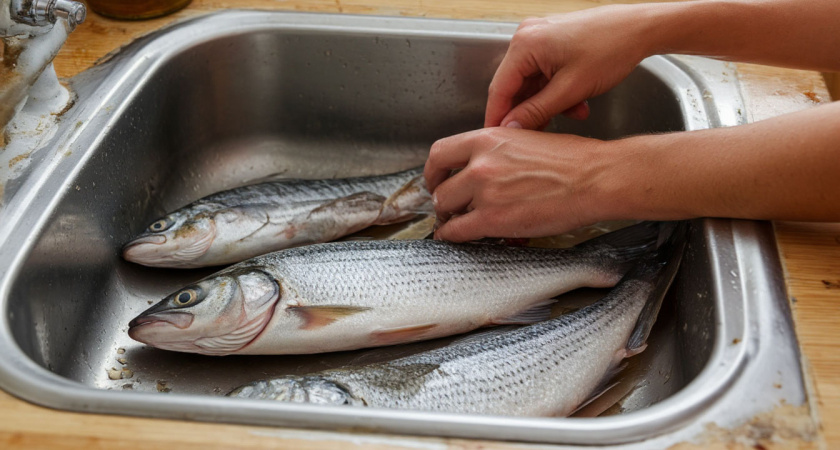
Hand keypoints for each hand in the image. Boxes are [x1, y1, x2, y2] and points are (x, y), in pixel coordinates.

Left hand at [424, 127, 607, 241]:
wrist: (595, 179)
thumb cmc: (573, 160)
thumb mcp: (526, 138)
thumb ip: (498, 151)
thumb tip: (482, 164)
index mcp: (489, 138)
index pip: (441, 153)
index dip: (433, 171)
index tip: (436, 179)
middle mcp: (481, 163)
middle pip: (441, 186)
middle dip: (442, 199)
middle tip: (447, 206)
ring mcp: (485, 192)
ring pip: (446, 208)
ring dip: (449, 218)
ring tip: (456, 222)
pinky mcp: (493, 219)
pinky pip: (458, 231)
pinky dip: (452, 236)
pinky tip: (456, 237)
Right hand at [486, 5, 654, 129]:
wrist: (640, 29)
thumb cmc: (611, 49)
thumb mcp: (570, 89)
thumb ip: (536, 111)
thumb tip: (511, 128)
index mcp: (526, 44)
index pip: (500, 89)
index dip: (498, 117)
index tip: (497, 139)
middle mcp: (528, 37)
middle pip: (515, 86)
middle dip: (529, 111)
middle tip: (538, 134)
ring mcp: (540, 37)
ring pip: (532, 82)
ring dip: (548, 103)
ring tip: (572, 113)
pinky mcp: (553, 41)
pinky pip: (544, 73)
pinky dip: (556, 91)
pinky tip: (576, 102)